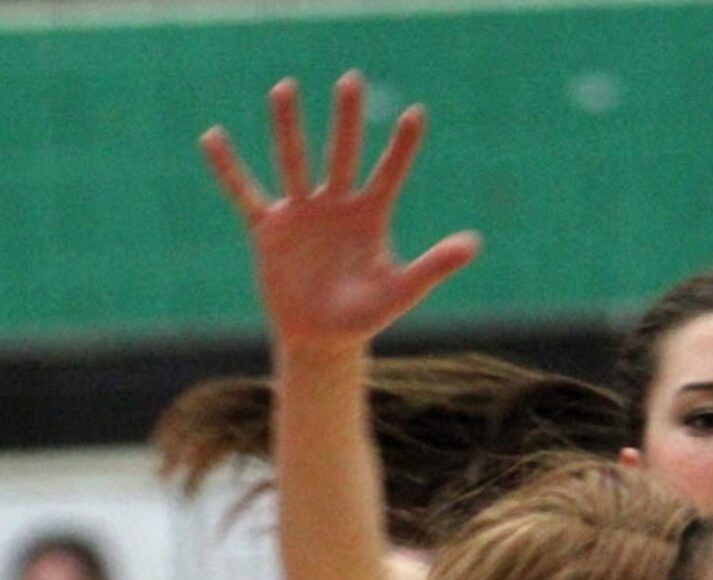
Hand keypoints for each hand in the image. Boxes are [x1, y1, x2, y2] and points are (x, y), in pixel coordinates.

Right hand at [201, 70, 479, 352]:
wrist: (320, 341)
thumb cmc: (364, 317)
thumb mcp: (401, 291)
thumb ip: (434, 265)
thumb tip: (474, 243)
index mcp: (369, 217)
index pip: (388, 174)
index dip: (402, 147)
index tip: (416, 114)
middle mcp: (335, 206)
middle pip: (341, 154)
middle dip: (346, 120)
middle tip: (350, 80)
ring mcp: (300, 214)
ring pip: (294, 160)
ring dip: (288, 127)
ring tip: (285, 88)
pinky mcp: (268, 229)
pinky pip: (244, 193)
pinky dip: (228, 169)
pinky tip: (212, 137)